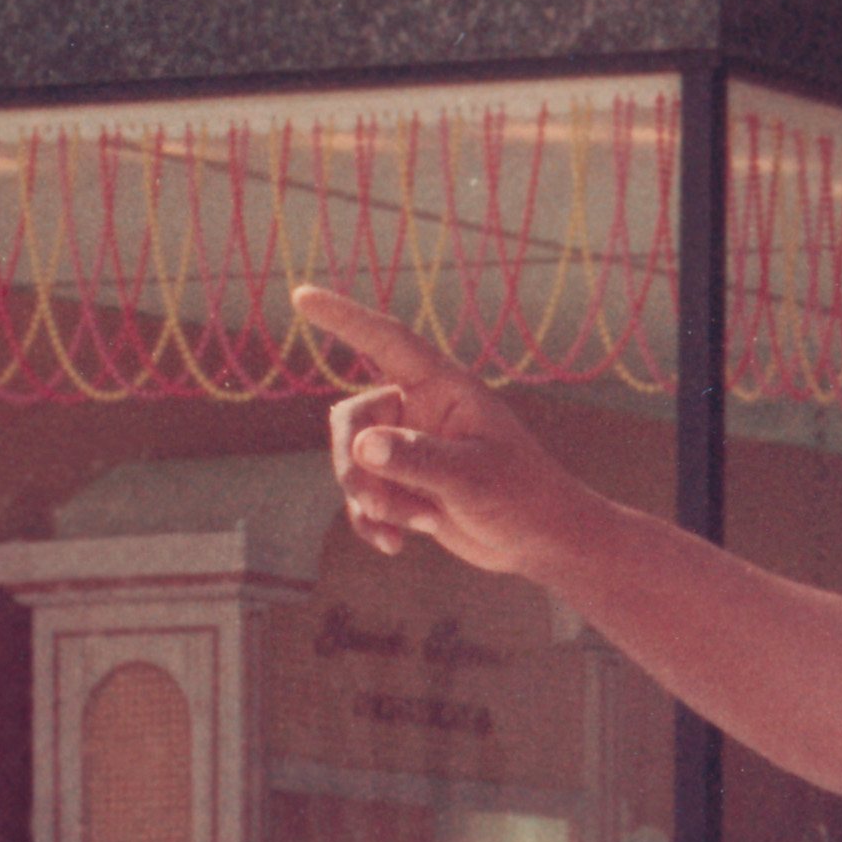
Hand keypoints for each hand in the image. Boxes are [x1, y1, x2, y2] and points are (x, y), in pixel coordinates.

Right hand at [294, 281, 611, 589]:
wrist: (540, 542)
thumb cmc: (523, 498)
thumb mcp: (473, 478)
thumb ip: (419, 459)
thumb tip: (363, 446)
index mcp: (444, 388)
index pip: (387, 341)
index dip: (344, 318)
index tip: (301, 296)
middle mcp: (419, 410)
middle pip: (353, 420)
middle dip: (356, 465)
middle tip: (379, 503)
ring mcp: (408, 447)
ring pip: (353, 462)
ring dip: (373, 500)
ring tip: (418, 524)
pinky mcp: (403, 484)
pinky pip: (362, 497)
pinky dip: (371, 521)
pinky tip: (393, 545)